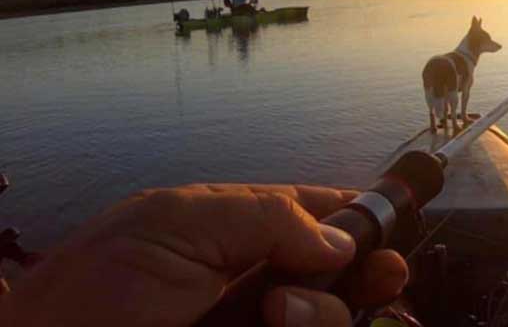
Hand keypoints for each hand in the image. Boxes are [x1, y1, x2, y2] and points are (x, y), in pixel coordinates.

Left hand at [0, 184, 407, 326]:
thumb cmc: (92, 290)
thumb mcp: (174, 221)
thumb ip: (263, 216)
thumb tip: (337, 240)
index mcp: (229, 230)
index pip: (310, 214)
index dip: (355, 214)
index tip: (394, 220)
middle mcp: (248, 278)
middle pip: (337, 269)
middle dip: (367, 266)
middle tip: (385, 272)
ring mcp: (252, 325)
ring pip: (331, 317)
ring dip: (326, 310)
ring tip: (281, 310)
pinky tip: (280, 324)